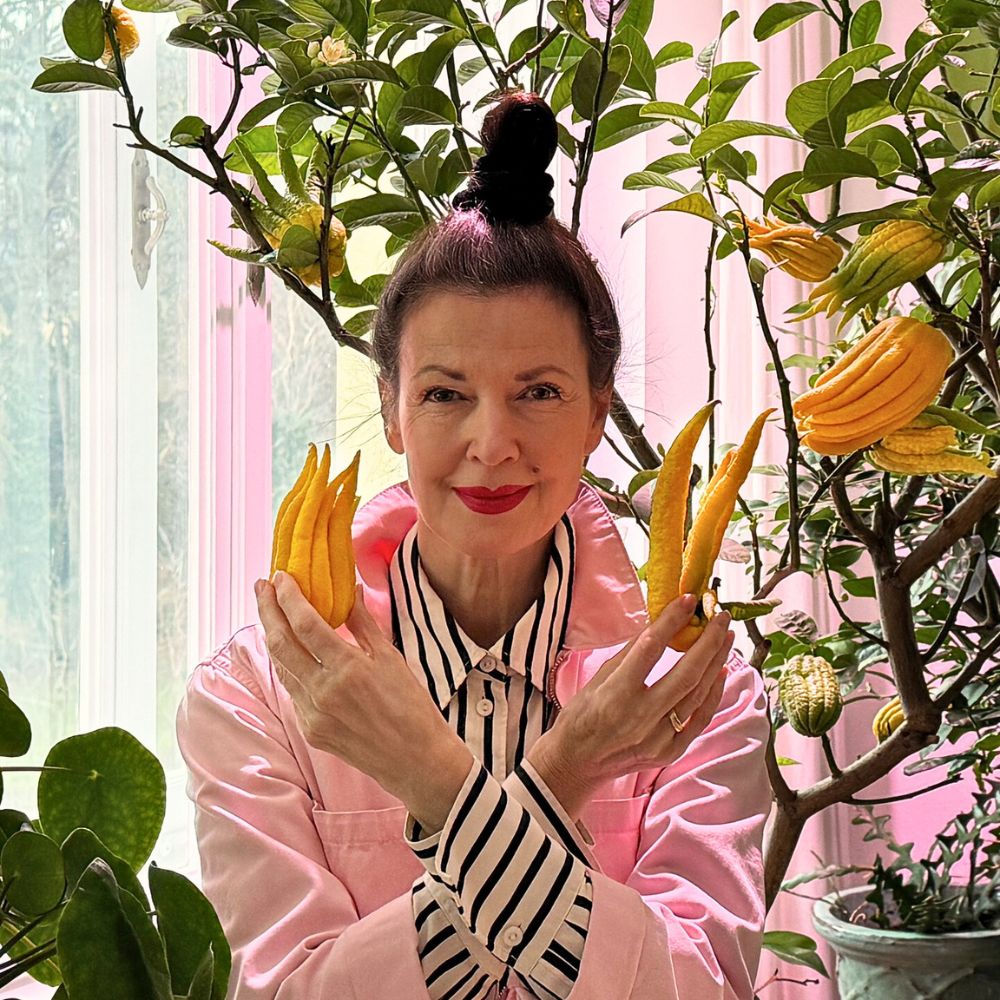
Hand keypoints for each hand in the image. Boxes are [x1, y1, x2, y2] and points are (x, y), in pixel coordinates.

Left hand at [255, 572, 469, 809]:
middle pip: (281, 643)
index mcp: (348, 669)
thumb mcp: (391, 659)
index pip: (306, 625)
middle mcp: (324, 691)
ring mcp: (313, 714)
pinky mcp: (310, 730)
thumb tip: (350, 592)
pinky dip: (288, 665)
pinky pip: (292, 691)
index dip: (289, 598)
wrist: (414, 759)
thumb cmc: (411, 706)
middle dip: (268, 610)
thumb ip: (364, 624)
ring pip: (281, 667)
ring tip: (271, 612)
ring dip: (272, 636)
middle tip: (263, 586)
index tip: (281, 577)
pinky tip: (290, 651)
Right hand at [533, 594, 733, 814]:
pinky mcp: (669, 752)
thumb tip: (658, 625)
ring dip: (716, 662)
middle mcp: (641, 717)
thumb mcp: (597, 679)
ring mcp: (658, 738)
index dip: (671, 621)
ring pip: (698, 695)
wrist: (578, 762)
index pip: (650, 649)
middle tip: (720, 617)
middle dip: (709, 641)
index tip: (688, 600)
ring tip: (725, 637)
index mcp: (616, 694)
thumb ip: (630, 654)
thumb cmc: (582, 716)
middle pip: (686, 674)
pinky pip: (698, 719)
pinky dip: (713, 694)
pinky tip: (719, 671)